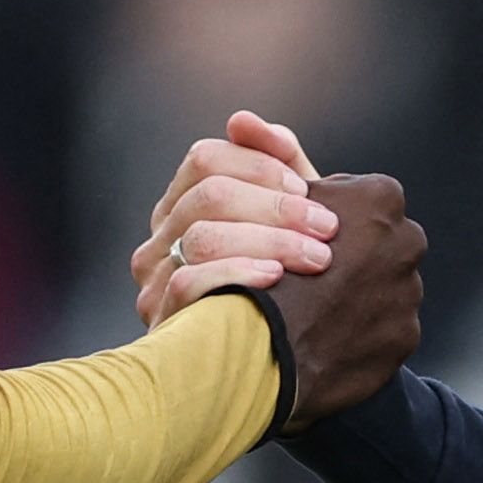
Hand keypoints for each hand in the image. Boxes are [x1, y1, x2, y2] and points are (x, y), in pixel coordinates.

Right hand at [132, 110, 333, 325]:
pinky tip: (275, 280)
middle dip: (276, 207)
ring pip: (201, 237)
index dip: (260, 167)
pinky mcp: (162, 324)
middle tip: (327, 229)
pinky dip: (237, 273)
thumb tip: (242, 120)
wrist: (275, 362)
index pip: (205, 159)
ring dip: (269, 241)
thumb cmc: (284, 285)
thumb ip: (276, 166)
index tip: (307, 189)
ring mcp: (154, 283)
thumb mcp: (287, 220)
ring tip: (316, 258)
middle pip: (207, 195)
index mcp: (182, 207)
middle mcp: (158, 239)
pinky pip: (190, 284)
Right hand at [264, 173, 421, 428]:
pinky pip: (382, 328)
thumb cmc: (257, 264)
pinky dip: (357, 330)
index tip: (297, 237)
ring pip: (380, 284)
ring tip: (312, 310)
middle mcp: (407, 239)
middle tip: (306, 273)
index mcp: (379, 197)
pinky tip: (324, 336)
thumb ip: (270, 162)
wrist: (263, 354)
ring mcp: (409, 291)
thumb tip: (242, 120)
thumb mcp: (260, 198)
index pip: (355, 196)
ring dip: (352, 294)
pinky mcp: (404, 336)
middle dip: (344, 254)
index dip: (318, 215)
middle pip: (375, 240)